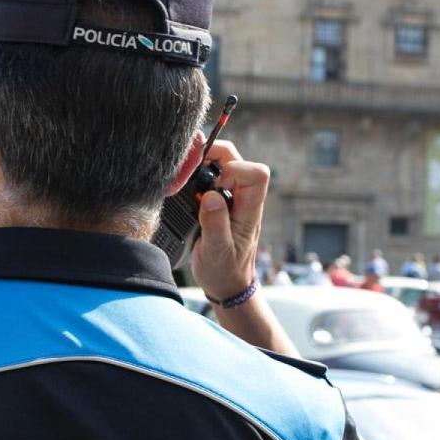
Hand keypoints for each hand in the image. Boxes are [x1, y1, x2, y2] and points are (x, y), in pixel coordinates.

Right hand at [190, 140, 270, 300]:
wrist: (226, 284)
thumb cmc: (225, 271)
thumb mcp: (217, 252)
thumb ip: (215, 224)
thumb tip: (211, 196)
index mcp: (250, 210)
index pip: (256, 174)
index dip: (234, 171)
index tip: (212, 186)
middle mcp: (243, 199)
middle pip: (238, 160)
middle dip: (214, 156)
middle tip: (190, 168)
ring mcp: (232, 199)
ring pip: (224, 164)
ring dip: (203, 164)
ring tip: (184, 178)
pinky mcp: (219, 201)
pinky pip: (212, 177)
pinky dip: (197, 175)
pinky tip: (184, 187)